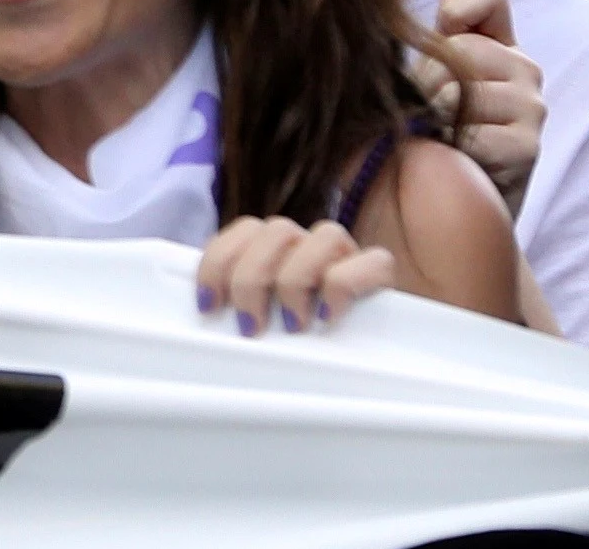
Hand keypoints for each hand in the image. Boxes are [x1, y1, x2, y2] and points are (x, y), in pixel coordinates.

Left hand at [194, 215, 395, 335]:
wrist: (368, 358)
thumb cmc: (301, 346)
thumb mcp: (262, 325)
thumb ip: (239, 310)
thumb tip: (208, 317)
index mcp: (275, 249)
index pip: (242, 230)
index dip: (217, 263)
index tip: (209, 306)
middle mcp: (308, 243)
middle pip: (274, 230)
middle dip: (252, 279)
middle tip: (250, 327)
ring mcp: (346, 253)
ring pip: (322, 234)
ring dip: (296, 281)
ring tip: (291, 326)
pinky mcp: (380, 271)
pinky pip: (369, 260)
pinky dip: (342, 287)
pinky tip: (327, 317)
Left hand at [409, 0, 544, 211]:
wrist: (453, 206)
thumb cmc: (431, 136)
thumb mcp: (426, 83)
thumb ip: (438, 39)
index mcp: (498, 44)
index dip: (462, 4)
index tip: (444, 25)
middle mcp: (524, 68)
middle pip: (459, 49)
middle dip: (425, 82)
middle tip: (425, 114)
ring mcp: (532, 108)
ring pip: (462, 92)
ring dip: (434, 120)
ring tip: (437, 139)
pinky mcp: (529, 148)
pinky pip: (474, 134)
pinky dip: (452, 150)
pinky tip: (456, 161)